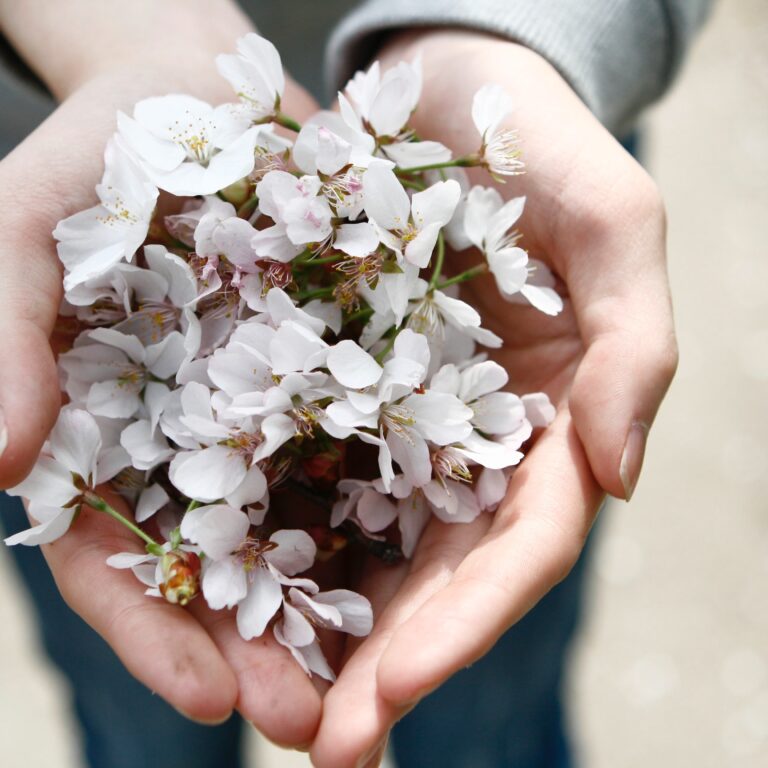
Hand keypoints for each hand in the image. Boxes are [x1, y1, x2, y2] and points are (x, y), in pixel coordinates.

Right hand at [0, 1, 325, 745]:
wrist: (194, 95)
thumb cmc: (95, 161)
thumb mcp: (24, 235)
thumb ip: (2, 340)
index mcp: (111, 441)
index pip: (120, 564)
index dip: (155, 634)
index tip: (207, 701)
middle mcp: (200, 443)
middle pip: (227, 571)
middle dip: (266, 653)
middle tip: (315, 729)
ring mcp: (277, 412)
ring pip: (308, 529)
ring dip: (344, 612)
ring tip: (388, 684)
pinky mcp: (346, 371)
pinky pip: (376, 447)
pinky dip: (399, 507)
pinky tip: (440, 561)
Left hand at [310, 31, 677, 765]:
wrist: (444, 89)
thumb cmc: (533, 143)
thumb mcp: (610, 218)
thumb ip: (634, 342)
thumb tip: (619, 477)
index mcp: (552, 418)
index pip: (523, 546)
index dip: (469, 624)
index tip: (397, 689)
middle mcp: (479, 440)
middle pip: (442, 574)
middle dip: (392, 663)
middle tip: (324, 746)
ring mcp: (405, 420)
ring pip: (375, 547)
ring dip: (330, 633)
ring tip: (271, 707)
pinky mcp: (338, 386)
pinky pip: (309, 474)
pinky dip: (282, 542)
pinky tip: (237, 599)